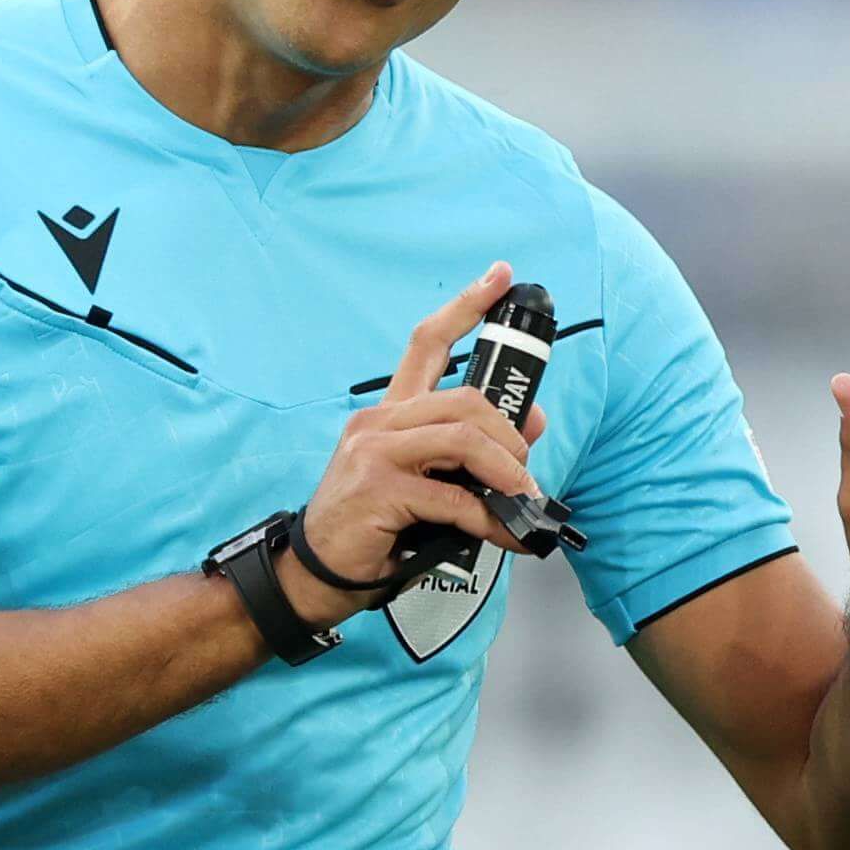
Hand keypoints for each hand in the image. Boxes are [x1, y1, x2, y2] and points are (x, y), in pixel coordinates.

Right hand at [293, 263, 544, 611]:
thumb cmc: (373, 528)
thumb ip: (472, 451)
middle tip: (525, 472)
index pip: (427, 342)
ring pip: (463, 439)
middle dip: (509, 434)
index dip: (467, 306)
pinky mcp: (378, 488)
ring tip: (521, 499)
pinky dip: (488, 518)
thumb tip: (534, 423)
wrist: (316, 573)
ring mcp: (374, 451)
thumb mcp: (426, 481)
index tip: (501, 276)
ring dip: (506, 472)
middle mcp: (379, 422)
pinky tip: (502, 535)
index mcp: (390, 413)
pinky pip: (452, 496)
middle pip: (464, 399)